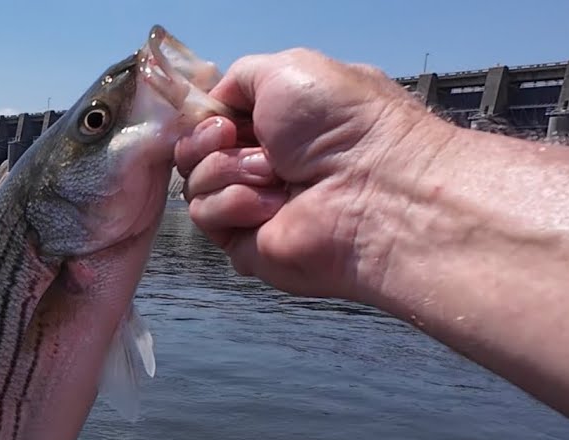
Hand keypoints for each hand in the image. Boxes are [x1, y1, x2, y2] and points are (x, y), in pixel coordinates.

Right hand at [174, 48, 452, 299]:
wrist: (375, 189)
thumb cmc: (347, 125)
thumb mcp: (290, 68)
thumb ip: (241, 77)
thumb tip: (214, 101)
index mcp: (276, 122)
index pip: (211, 119)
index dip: (202, 117)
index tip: (217, 117)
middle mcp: (263, 162)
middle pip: (193, 151)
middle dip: (207, 141)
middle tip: (234, 139)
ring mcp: (252, 204)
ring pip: (194, 183)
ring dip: (228, 170)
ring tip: (273, 174)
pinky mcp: (245, 242)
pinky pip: (206, 217)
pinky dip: (235, 204)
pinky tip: (272, 205)